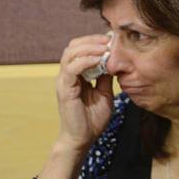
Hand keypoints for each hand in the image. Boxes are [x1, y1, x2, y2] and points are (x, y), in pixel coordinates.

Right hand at [55, 34, 113, 152]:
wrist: (84, 138)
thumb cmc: (93, 118)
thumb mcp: (105, 92)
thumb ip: (106, 77)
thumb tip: (115, 60)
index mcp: (76, 74)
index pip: (80, 48)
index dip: (95, 41)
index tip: (112, 39)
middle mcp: (67, 75)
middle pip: (73, 46)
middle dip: (92, 40)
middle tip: (109, 40)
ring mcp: (64, 81)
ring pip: (70, 53)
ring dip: (89, 47)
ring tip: (106, 47)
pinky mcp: (65, 89)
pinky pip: (72, 68)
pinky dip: (85, 60)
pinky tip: (99, 59)